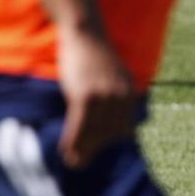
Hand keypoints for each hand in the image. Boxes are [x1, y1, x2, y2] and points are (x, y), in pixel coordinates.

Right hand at [57, 25, 135, 168]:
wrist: (85, 33)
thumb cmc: (96, 57)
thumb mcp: (113, 78)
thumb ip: (115, 98)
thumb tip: (109, 124)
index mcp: (130, 93)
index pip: (124, 130)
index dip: (109, 143)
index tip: (95, 151)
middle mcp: (120, 96)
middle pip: (108, 134)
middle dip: (93, 150)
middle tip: (79, 162)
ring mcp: (103, 96)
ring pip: (93, 133)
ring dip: (80, 150)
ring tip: (71, 161)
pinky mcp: (85, 95)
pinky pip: (78, 125)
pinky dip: (71, 140)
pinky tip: (64, 150)